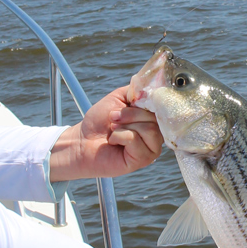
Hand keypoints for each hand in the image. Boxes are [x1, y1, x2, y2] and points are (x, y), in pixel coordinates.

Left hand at [49, 86, 163, 180]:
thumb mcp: (119, 98)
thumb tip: (152, 87)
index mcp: (153, 120)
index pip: (164, 107)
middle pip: (156, 118)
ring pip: (150, 129)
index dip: (149, 102)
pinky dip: (120, 136)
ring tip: (113, 129)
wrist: (82, 141)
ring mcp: (151, 149)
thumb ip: (137, 91)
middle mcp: (157, 135)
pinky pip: (136, 140)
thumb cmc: (99, 121)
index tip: (131, 102)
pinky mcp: (142, 160)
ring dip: (125, 125)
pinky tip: (113, 141)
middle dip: (130, 114)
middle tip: (113, 118)